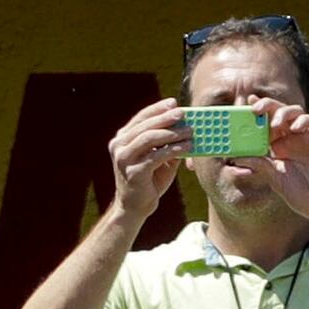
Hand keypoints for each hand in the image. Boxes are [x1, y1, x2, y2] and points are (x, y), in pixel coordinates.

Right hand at [105, 100, 187, 221]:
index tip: (174, 103)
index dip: (158, 109)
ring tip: (190, 131)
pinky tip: (187, 147)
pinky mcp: (133, 172)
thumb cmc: (148, 179)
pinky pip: (156, 156)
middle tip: (183, 113)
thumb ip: (166, 142)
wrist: (135, 206)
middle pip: (145, 126)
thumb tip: (186, 125)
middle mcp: (119, 146)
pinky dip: (173, 149)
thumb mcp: (157, 156)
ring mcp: (124, 159)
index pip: (140, 118)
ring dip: (172, 133)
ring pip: (149, 138)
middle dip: (166, 118)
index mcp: (122, 139)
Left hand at [247, 101, 308, 228]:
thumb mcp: (274, 179)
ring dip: (284, 112)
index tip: (247, 101)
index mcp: (277, 145)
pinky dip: (304, 120)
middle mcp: (291, 138)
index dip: (258, 109)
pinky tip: (295, 128)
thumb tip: (236, 156)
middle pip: (279, 111)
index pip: (266, 122)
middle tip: (255, 108)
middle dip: (267, 105)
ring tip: (274, 123)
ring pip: (297, 112)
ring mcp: (306, 138)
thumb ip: (259, 165)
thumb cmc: (298, 193)